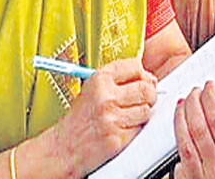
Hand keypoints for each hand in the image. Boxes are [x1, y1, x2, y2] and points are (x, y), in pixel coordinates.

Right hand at [39, 58, 157, 175]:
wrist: (64, 148)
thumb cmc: (80, 119)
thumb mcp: (93, 90)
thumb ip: (119, 80)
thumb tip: (151, 79)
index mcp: (99, 79)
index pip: (135, 66)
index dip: (141, 75)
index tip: (139, 82)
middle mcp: (106, 96)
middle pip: (146, 88)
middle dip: (148, 95)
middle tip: (140, 101)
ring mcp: (112, 117)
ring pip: (146, 110)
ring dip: (141, 115)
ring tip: (127, 118)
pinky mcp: (117, 137)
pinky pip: (140, 128)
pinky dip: (135, 129)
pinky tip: (122, 129)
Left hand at [172, 81, 214, 178]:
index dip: (212, 101)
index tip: (210, 87)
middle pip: (201, 128)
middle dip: (195, 104)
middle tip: (195, 91)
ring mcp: (201, 171)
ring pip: (188, 138)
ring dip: (183, 115)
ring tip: (185, 101)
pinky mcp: (186, 176)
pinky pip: (180, 149)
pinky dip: (178, 131)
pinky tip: (178, 120)